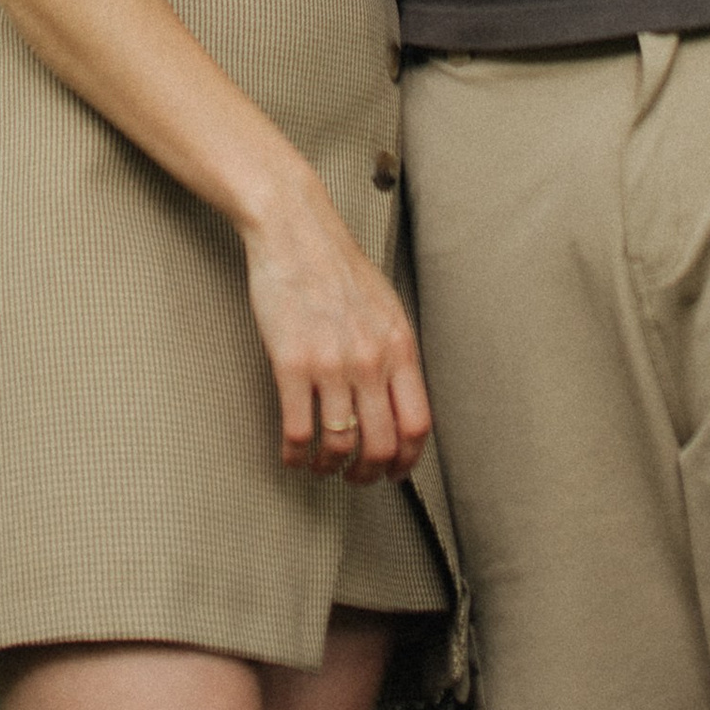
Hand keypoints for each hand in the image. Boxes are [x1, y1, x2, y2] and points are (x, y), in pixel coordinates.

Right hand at [239, 169, 432, 486]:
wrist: (295, 231)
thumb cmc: (336, 266)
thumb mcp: (384, 307)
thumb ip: (394, 353)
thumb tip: (399, 401)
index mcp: (399, 346)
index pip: (417, 425)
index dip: (407, 461)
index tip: (393, 472)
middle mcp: (371, 360)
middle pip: (382, 444)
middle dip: (368, 474)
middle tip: (355, 478)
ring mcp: (332, 363)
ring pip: (340, 444)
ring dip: (329, 467)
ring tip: (320, 466)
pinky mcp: (293, 363)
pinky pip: (298, 429)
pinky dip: (295, 453)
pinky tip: (292, 453)